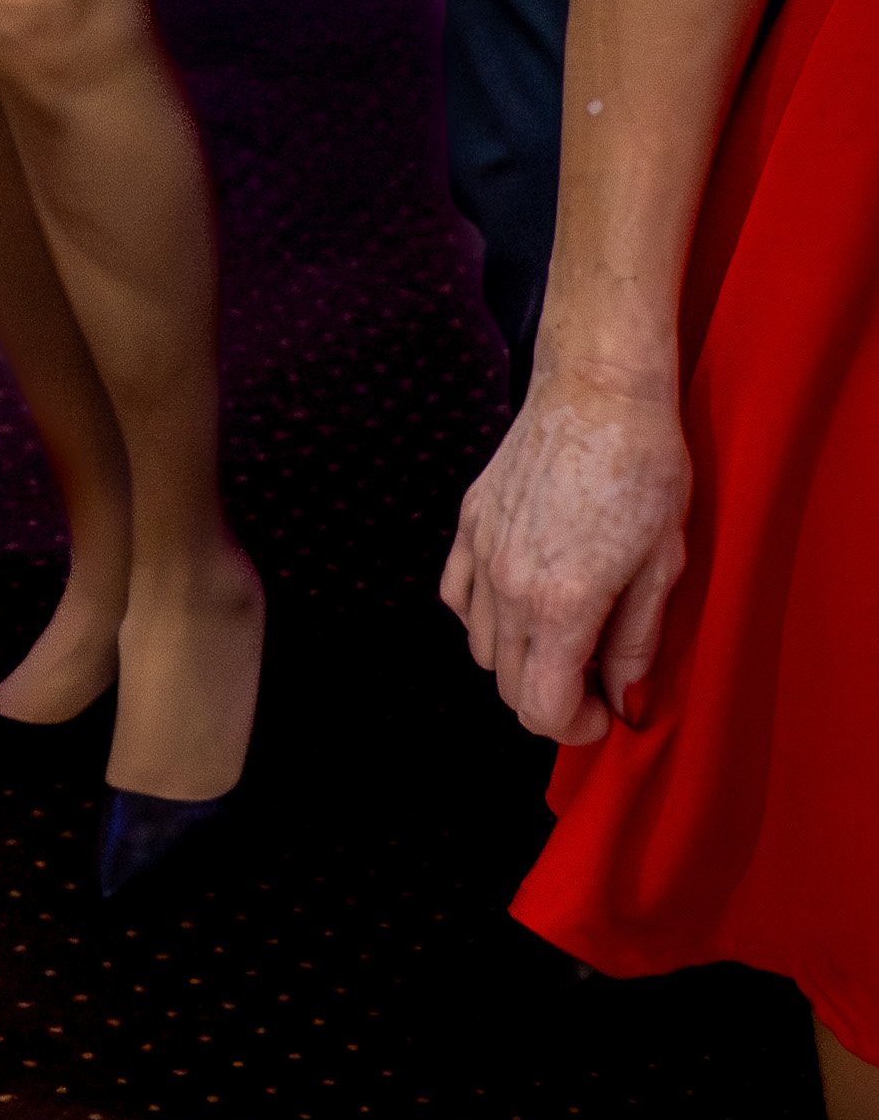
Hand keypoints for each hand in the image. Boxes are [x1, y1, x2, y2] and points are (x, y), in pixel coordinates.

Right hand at [440, 343, 690, 746]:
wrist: (600, 390)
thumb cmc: (645, 469)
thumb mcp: (663, 565)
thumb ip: (636, 643)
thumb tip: (623, 699)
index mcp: (561, 604)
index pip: (540, 709)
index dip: (575, 730)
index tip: (605, 714)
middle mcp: (509, 586)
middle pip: (507, 686)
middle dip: (552, 699)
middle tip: (594, 679)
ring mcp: (481, 552)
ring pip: (480, 647)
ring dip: (519, 660)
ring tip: (562, 637)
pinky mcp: (469, 523)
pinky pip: (457, 597)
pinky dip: (483, 617)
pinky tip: (518, 601)